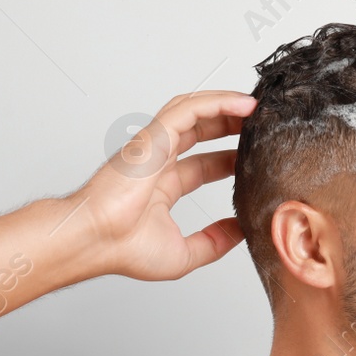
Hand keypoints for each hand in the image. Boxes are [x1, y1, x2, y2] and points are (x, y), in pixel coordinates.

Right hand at [74, 90, 254, 281]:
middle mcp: (157, 161)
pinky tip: (242, 103)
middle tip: (261, 124)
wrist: (95, 240)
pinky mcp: (153, 137)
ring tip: (256, 107)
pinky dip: (217, 101)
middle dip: (231, 124)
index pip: (203, 164)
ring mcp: (154, 147)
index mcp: (162, 186)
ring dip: (226, 105)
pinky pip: (189, 109)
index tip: (256, 158)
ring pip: (194, 111)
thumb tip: (240, 231)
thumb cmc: (122, 249)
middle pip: (200, 131)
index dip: (230, 158)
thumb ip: (214, 242)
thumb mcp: (184, 254)